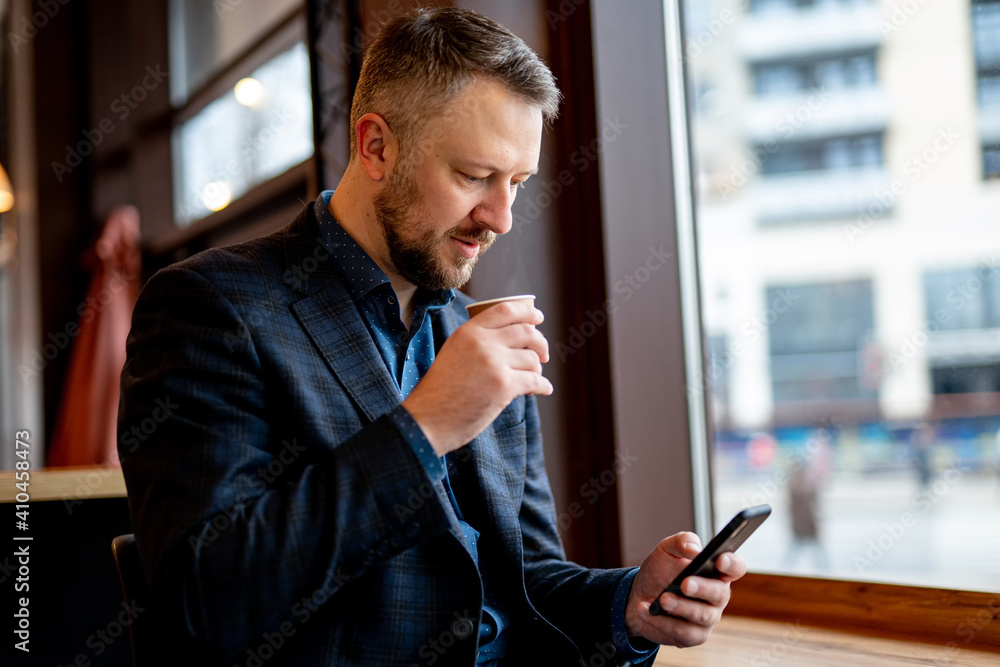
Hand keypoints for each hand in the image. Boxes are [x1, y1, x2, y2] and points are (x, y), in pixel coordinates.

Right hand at [402, 301, 551, 455]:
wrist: (428, 419)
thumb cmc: (440, 392)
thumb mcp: (453, 353)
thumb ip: (477, 342)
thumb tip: (512, 341)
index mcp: (468, 332)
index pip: (505, 310)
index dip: (527, 312)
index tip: (538, 318)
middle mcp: (482, 343)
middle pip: (526, 332)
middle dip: (540, 343)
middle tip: (543, 354)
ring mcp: (494, 363)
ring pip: (532, 359)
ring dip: (538, 370)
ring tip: (533, 378)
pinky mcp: (503, 386)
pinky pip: (535, 380)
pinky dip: (544, 386)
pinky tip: (543, 390)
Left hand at [624, 532, 746, 647]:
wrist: (638, 596)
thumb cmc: (660, 571)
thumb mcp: (666, 550)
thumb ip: (682, 541)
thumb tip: (694, 549)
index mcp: (715, 572)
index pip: (735, 567)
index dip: (732, 564)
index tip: (719, 560)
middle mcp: (716, 596)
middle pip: (720, 594)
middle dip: (702, 588)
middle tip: (684, 584)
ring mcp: (707, 617)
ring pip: (703, 615)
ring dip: (681, 607)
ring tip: (662, 599)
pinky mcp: (693, 636)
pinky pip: (684, 632)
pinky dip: (663, 622)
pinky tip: (647, 611)